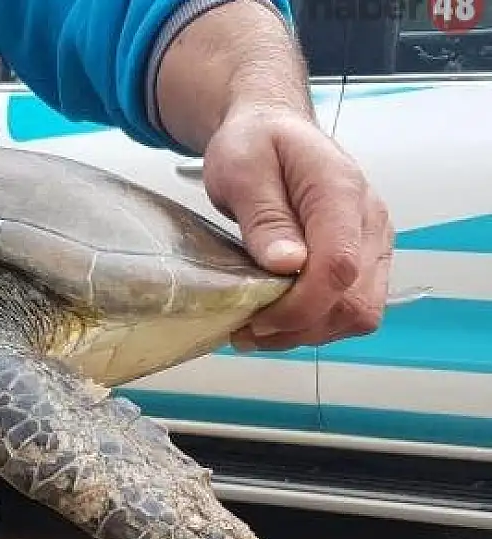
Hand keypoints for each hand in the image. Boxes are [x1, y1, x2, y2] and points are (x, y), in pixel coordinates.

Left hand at [201, 104, 394, 351]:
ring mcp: (373, 243)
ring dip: (307, 333)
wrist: (272, 130)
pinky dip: (315, 325)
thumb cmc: (255, 145)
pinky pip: (351, 308)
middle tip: (247, 330)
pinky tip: (277, 320)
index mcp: (340, 192)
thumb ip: (264, 217)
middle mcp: (370, 221)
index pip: (340, 266)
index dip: (301, 305)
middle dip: (300, 326)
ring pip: (359, 313)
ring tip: (256, 329)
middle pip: (356, 300)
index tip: (256, 319)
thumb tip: (287, 264)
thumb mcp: (240, 170)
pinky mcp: (365, 260)